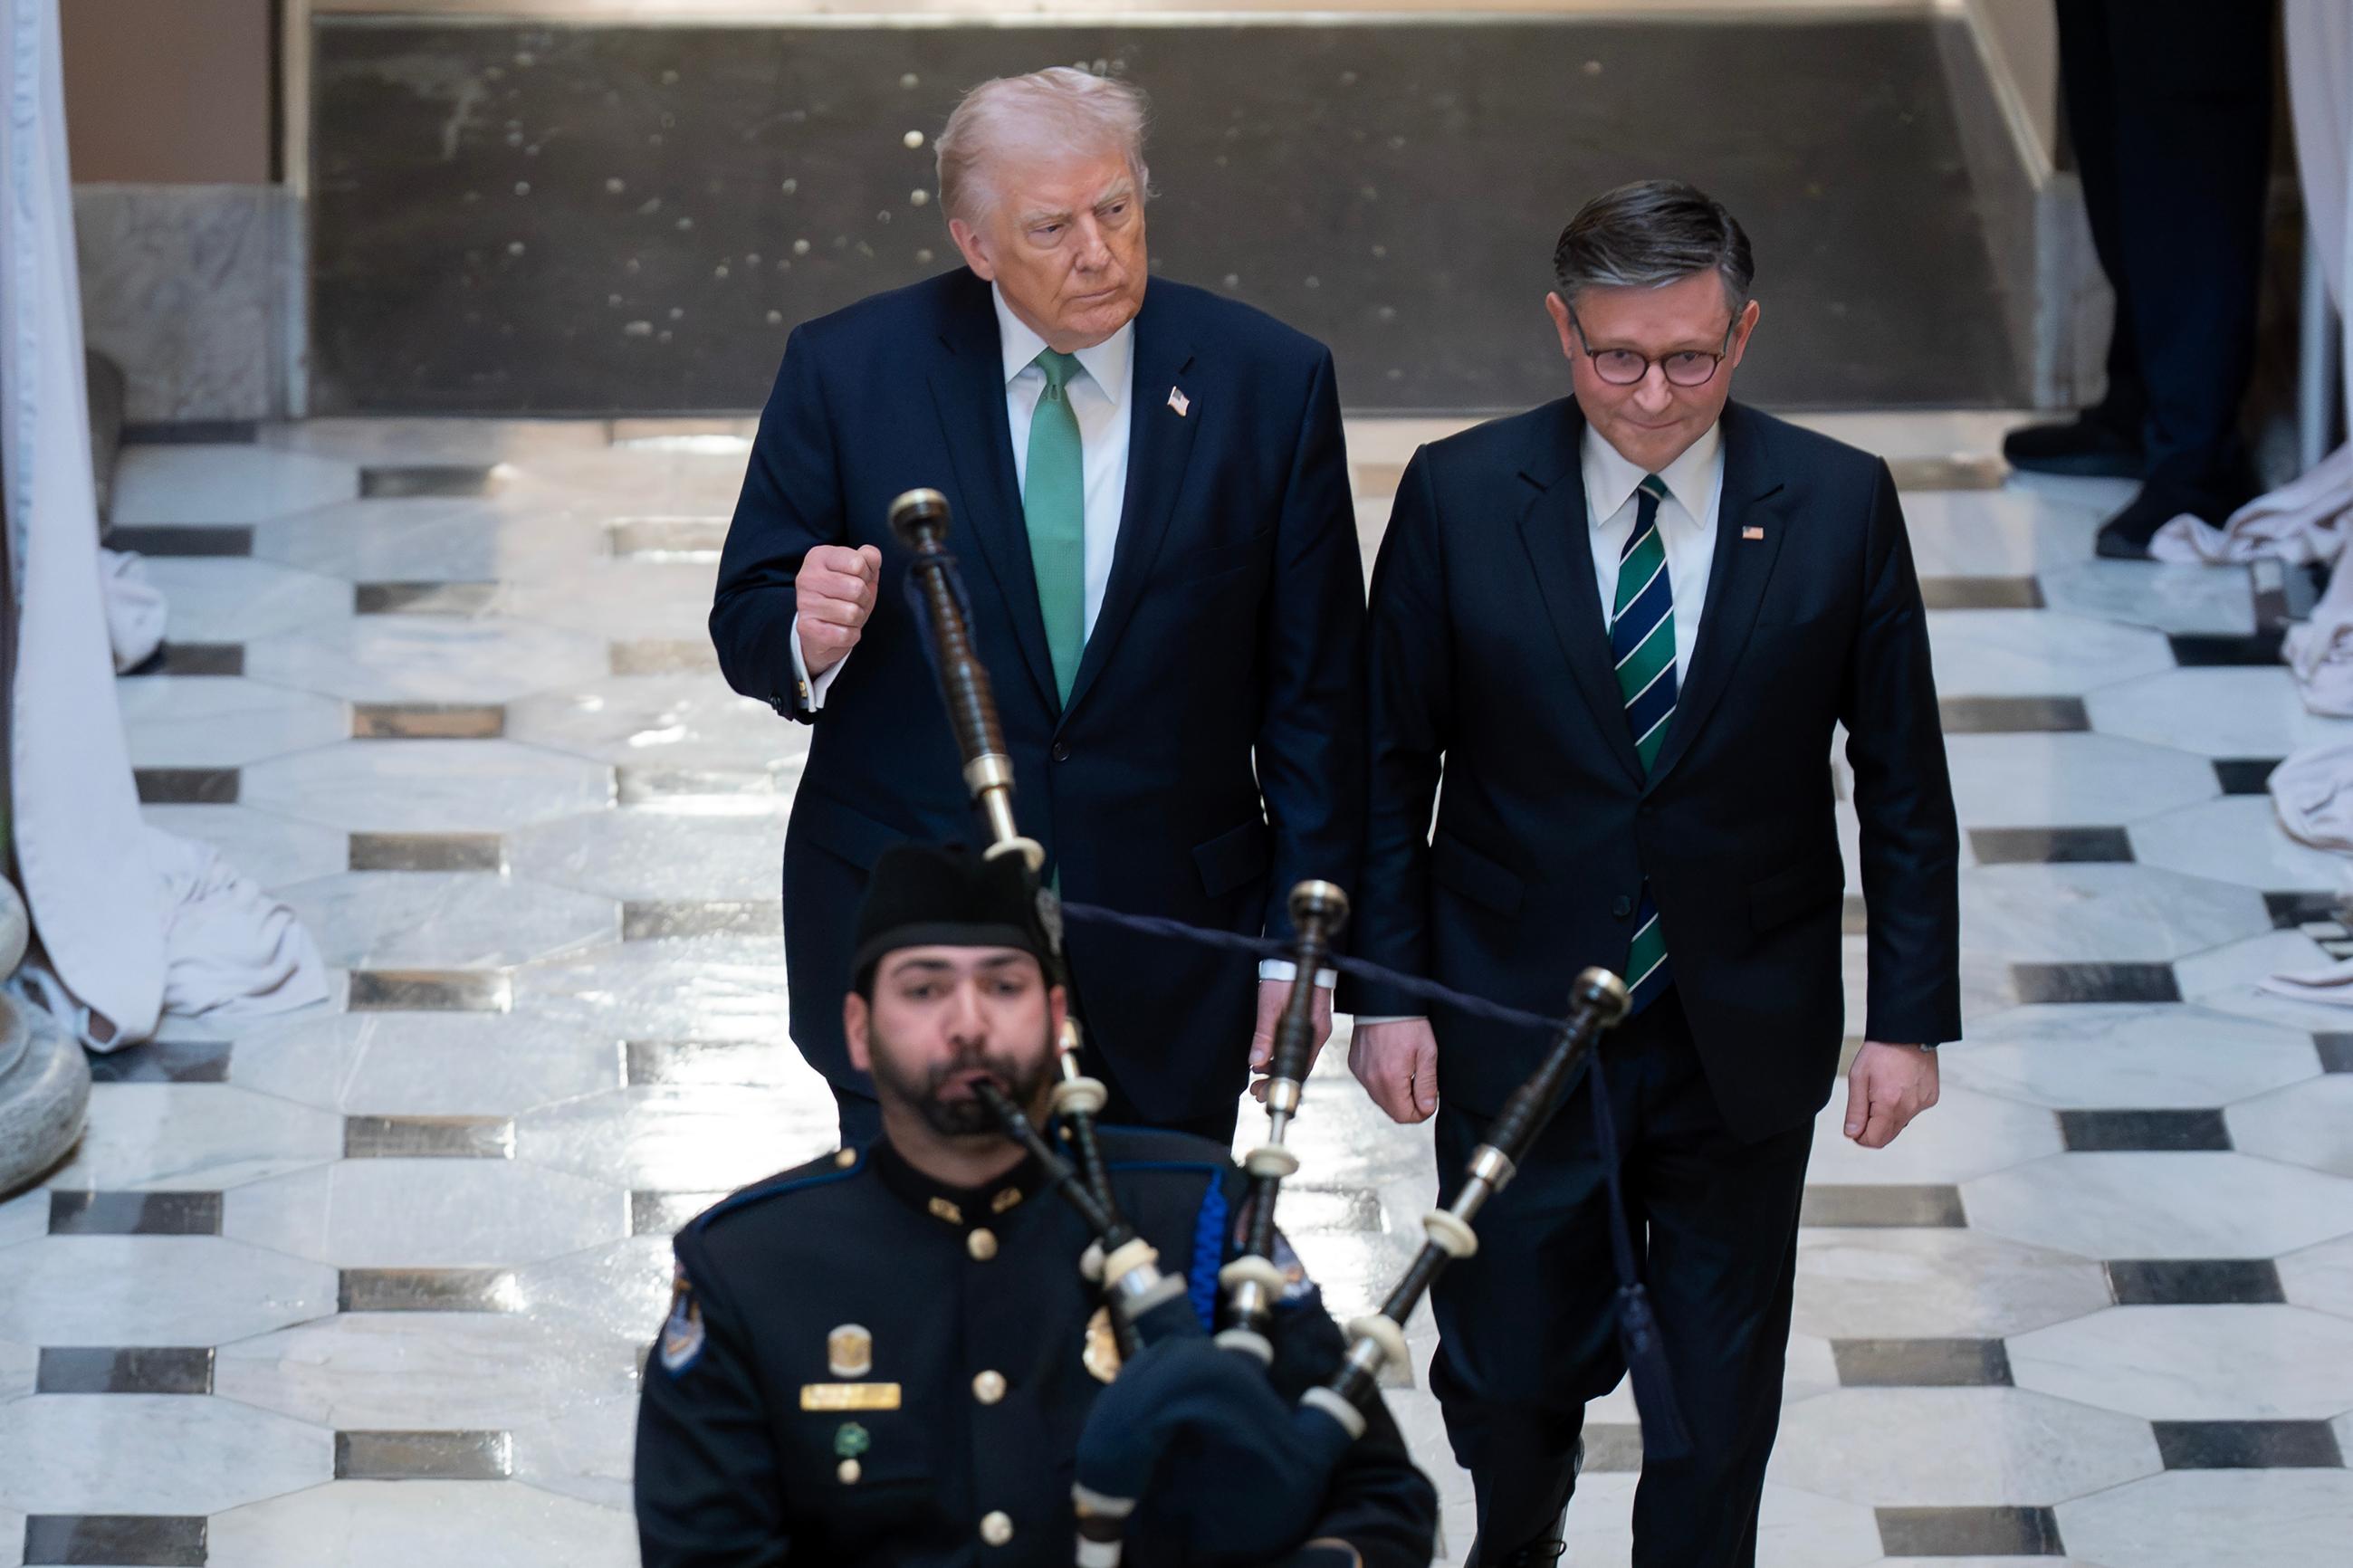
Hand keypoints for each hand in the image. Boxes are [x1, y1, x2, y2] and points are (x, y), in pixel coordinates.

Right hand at [795, 543, 881, 677]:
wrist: (822, 629)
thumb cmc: (844, 595)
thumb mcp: (860, 572)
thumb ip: (869, 558)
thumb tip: (872, 557)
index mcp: (819, 556)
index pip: (858, 563)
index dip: (866, 575)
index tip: (857, 579)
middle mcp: (807, 577)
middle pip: (857, 589)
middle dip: (864, 599)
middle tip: (853, 601)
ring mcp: (804, 603)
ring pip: (852, 613)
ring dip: (857, 618)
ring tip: (845, 616)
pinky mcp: (806, 628)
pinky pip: (845, 634)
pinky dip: (850, 635)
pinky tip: (839, 629)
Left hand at [1247, 978, 1333, 1102]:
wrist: (1296, 952)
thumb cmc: (1287, 975)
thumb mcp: (1271, 1005)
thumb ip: (1265, 1034)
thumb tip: (1256, 1061)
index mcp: (1314, 1032)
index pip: (1300, 1068)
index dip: (1281, 1084)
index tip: (1263, 1094)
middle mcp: (1315, 1033)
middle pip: (1297, 1065)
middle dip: (1275, 1081)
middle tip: (1255, 1092)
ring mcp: (1311, 1027)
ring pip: (1294, 1056)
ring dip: (1275, 1069)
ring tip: (1256, 1078)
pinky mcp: (1304, 1020)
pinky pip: (1294, 1045)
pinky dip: (1279, 1055)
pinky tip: (1265, 1059)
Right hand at [1349, 1018, 1437, 1123]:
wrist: (1383, 1000)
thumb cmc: (1408, 1023)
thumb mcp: (1427, 1053)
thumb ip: (1427, 1085)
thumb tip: (1426, 1108)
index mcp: (1390, 1079)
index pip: (1404, 1116)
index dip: (1420, 1112)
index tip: (1428, 1099)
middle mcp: (1370, 1080)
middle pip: (1392, 1111)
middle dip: (1408, 1103)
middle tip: (1419, 1082)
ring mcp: (1360, 1073)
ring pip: (1381, 1099)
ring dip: (1396, 1093)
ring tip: (1406, 1070)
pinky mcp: (1355, 1066)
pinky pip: (1371, 1085)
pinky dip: (1383, 1082)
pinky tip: (1392, 1064)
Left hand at [1842, 1041, 1938, 1147]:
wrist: (1907, 1032)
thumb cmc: (1880, 1052)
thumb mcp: (1859, 1078)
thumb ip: (1856, 1110)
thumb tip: (1852, 1134)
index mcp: (1890, 1105)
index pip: (1875, 1140)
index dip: (1860, 1136)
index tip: (1855, 1125)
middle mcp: (1910, 1108)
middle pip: (1888, 1136)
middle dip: (1873, 1128)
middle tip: (1866, 1103)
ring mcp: (1923, 1104)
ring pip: (1900, 1123)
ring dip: (1888, 1115)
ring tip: (1884, 1089)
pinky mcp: (1931, 1098)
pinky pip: (1912, 1111)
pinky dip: (1903, 1105)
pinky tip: (1899, 1085)